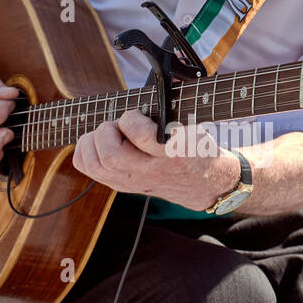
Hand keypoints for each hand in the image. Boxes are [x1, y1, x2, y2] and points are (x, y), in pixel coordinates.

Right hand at [72, 110, 239, 209]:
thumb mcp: (143, 173)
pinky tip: (154, 119)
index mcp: (126, 180)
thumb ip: (122, 158)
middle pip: (101, 157)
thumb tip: (102, 128)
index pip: (87, 164)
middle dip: (102, 132)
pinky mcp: (178, 152)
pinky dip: (142, 120)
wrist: (216, 183)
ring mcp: (158, 166)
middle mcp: (140, 176)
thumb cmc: (176, 167)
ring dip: (121, 125)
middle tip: (121, 126)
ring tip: (136, 121)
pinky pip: (147, 136)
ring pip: (118, 150)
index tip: (104, 133)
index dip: (87, 144)